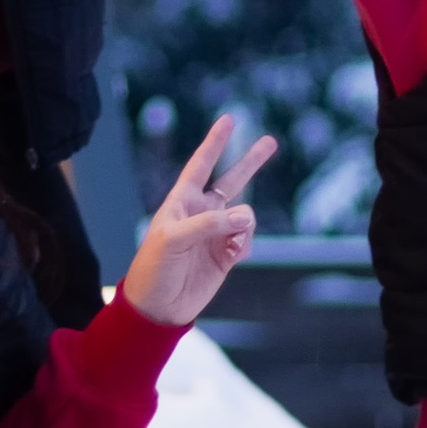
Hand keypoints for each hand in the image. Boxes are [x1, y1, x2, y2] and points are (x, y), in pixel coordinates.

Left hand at [120, 117, 275, 328]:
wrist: (158, 307)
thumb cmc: (155, 267)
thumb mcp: (174, 239)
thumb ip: (209, 224)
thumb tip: (246, 217)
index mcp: (181, 201)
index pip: (200, 165)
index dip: (214, 143)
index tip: (228, 120)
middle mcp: (201, 213)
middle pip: (232, 180)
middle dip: (251, 162)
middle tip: (271, 141)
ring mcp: (216, 233)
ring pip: (245, 215)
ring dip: (244, 225)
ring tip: (232, 243)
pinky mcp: (226, 255)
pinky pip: (246, 240)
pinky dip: (244, 244)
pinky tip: (233, 255)